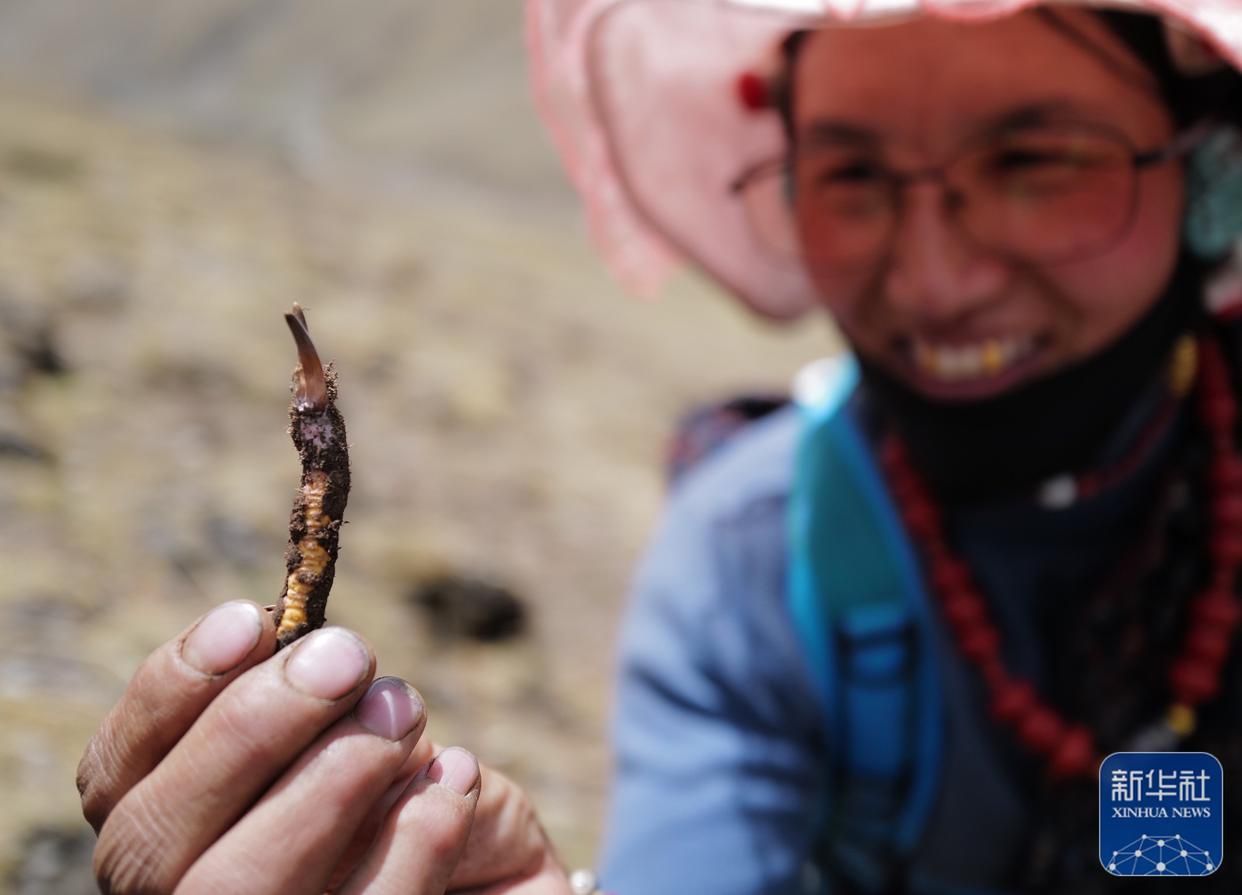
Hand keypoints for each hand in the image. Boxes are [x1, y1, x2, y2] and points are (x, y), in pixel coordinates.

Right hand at [76, 600, 572, 893]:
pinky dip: (408, 845)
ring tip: (404, 712)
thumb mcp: (385, 742)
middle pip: (151, 838)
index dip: (172, 690)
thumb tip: (322, 664)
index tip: (252, 617)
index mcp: (174, 833)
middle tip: (350, 655)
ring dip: (328, 779)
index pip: (117, 773)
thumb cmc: (437, 808)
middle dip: (251, 726)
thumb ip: (336, 705)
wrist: (505, 885)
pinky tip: (455, 781)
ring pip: (233, 886)